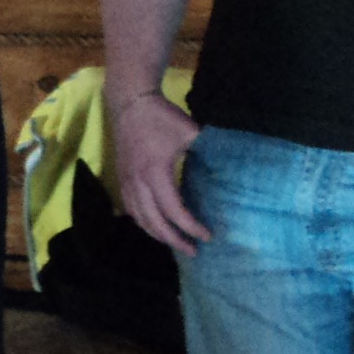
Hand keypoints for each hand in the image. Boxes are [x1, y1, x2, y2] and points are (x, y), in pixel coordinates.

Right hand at [107, 87, 208, 255]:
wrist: (130, 102)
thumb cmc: (162, 117)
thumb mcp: (190, 132)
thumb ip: (208, 151)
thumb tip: (231, 168)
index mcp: (156, 173)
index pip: (174, 211)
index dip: (191, 227)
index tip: (208, 236)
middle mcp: (138, 182)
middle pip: (154, 222)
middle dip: (174, 240)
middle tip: (193, 251)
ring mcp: (126, 182)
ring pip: (139, 219)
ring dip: (157, 234)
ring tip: (176, 242)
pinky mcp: (121, 178)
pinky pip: (130, 209)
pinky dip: (143, 222)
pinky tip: (155, 226)